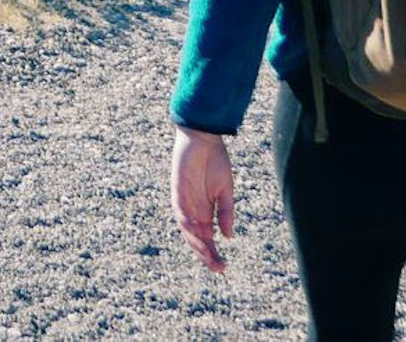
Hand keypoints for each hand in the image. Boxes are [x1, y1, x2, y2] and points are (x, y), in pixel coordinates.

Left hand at [171, 127, 236, 272]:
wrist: (204, 137)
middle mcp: (193, 209)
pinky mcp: (177, 189)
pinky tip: (195, 231)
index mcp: (205, 211)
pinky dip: (186, 221)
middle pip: (195, 238)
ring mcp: (184, 200)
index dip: (213, 253)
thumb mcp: (225, 191)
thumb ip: (226, 213)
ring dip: (196, 243)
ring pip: (186, 229)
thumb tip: (228, 237)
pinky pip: (179, 209)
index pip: (206, 238)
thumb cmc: (215, 161)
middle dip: (205, 254)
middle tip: (217, 268)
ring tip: (207, 254)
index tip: (223, 267)